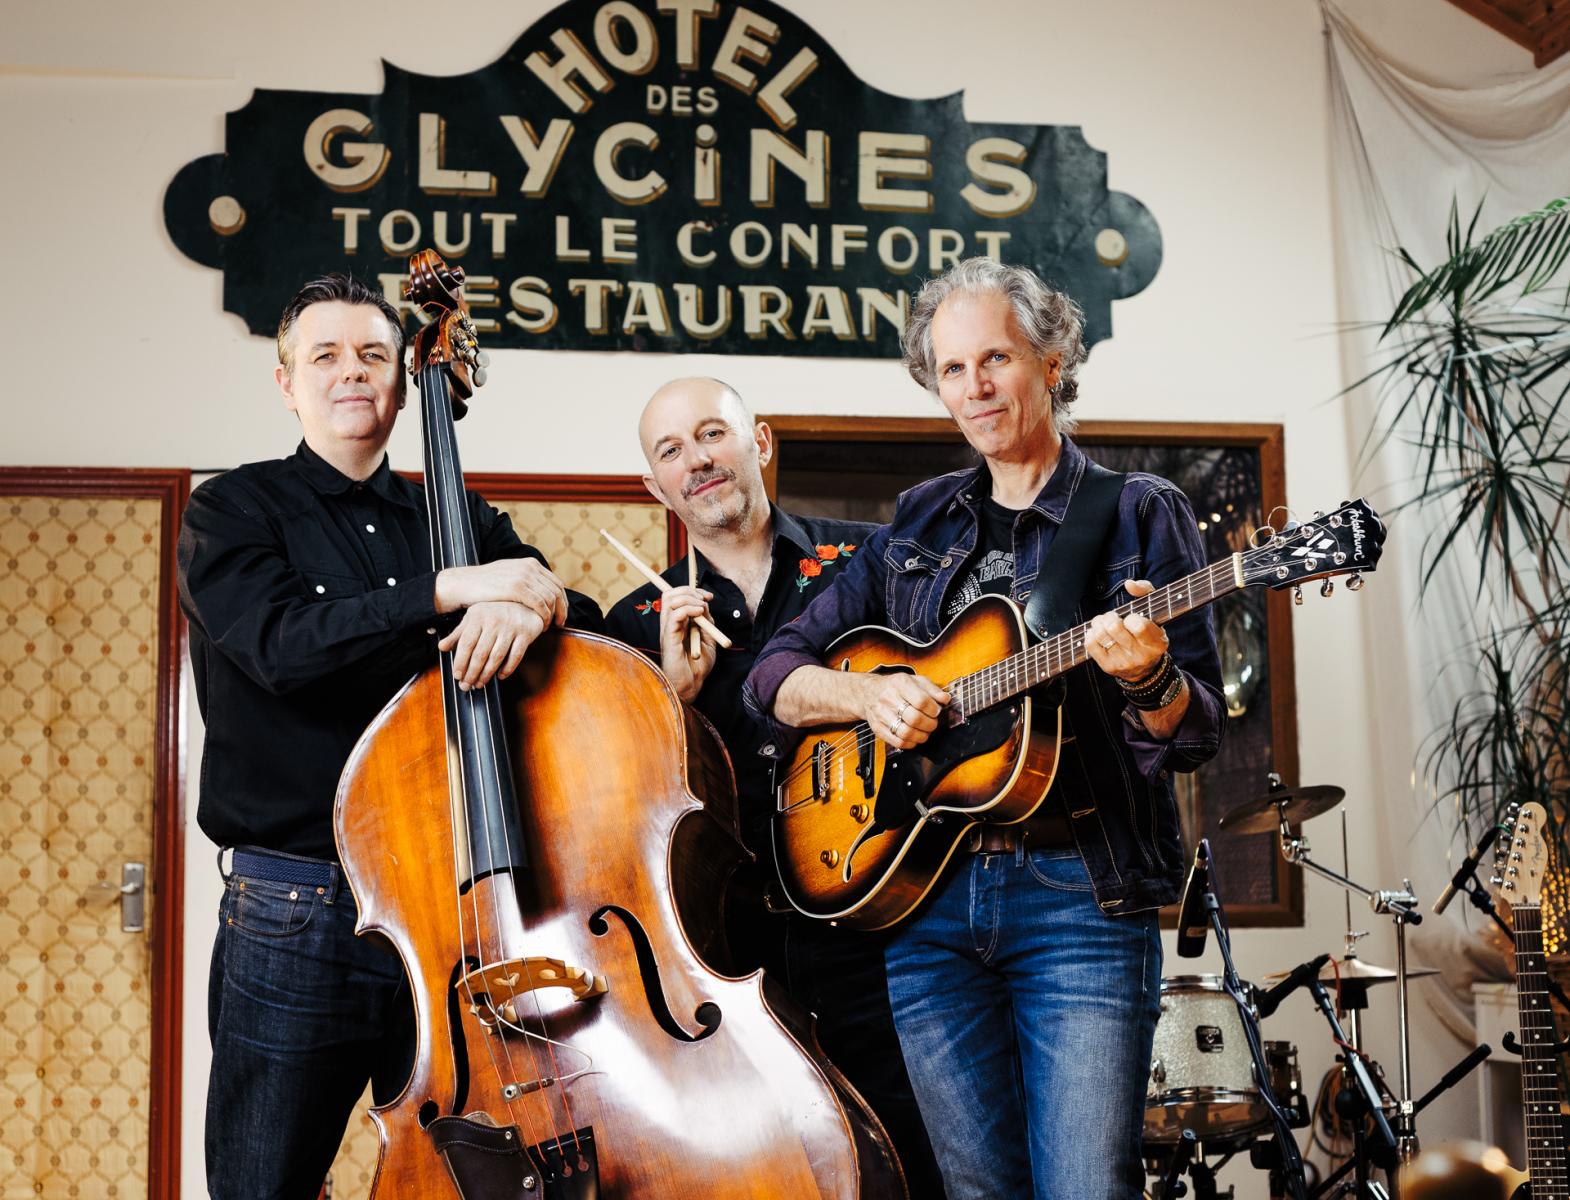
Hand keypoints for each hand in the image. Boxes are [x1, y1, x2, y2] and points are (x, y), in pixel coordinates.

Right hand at [435, 559, 568, 628]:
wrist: (464, 583)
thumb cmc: (484, 584)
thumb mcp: (509, 575)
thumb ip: (525, 580)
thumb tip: (539, 590)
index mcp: (530, 563)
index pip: (556, 583)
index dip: (562, 601)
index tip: (561, 614)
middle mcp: (530, 567)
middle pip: (557, 591)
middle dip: (562, 609)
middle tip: (560, 624)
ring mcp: (524, 576)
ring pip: (551, 599)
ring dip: (553, 615)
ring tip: (547, 627)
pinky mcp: (517, 588)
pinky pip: (540, 604)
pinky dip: (544, 617)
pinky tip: (541, 626)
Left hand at [438, 601, 547, 689]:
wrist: (525, 601)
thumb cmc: (496, 611)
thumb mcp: (475, 617)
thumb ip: (459, 633)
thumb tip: (442, 647)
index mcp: (478, 616)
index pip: (466, 643)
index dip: (460, 662)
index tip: (457, 675)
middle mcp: (494, 621)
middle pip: (480, 653)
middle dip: (472, 673)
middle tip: (466, 685)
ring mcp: (511, 627)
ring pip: (496, 657)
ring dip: (487, 674)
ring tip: (480, 683)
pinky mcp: (526, 633)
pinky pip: (516, 655)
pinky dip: (508, 668)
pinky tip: (500, 676)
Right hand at [657, 585, 718, 702]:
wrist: (691, 684)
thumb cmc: (697, 666)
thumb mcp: (707, 639)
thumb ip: (706, 622)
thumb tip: (705, 605)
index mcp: (676, 623)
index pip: (676, 596)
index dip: (692, 590)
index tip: (709, 596)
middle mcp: (669, 624)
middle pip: (670, 594)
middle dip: (689, 590)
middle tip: (705, 599)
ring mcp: (667, 629)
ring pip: (670, 600)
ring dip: (689, 598)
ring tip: (702, 608)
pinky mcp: (669, 637)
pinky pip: (674, 614)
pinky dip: (689, 609)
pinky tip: (699, 614)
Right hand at [862, 673, 948, 749]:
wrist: (868, 692)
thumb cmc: (895, 687)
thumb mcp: (915, 680)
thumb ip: (932, 689)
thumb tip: (945, 699)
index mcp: (900, 683)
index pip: (921, 701)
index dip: (933, 709)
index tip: (936, 711)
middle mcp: (888, 698)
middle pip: (915, 718)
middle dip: (930, 724)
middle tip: (933, 723)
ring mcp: (881, 714)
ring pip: (906, 733)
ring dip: (921, 736)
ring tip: (925, 732)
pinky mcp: (877, 728)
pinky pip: (898, 742)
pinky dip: (910, 743)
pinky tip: (914, 737)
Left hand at [1084, 579, 1168, 682]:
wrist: (1145, 669)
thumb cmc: (1148, 631)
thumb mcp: (1155, 612)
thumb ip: (1146, 591)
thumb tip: (1129, 584)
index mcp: (1156, 643)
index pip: (1138, 626)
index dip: (1131, 617)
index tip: (1131, 618)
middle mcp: (1141, 655)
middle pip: (1114, 628)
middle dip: (1109, 617)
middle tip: (1112, 617)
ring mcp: (1124, 663)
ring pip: (1100, 635)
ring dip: (1098, 623)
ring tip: (1103, 622)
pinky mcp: (1108, 667)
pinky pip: (1090, 645)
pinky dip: (1090, 634)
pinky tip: (1097, 632)